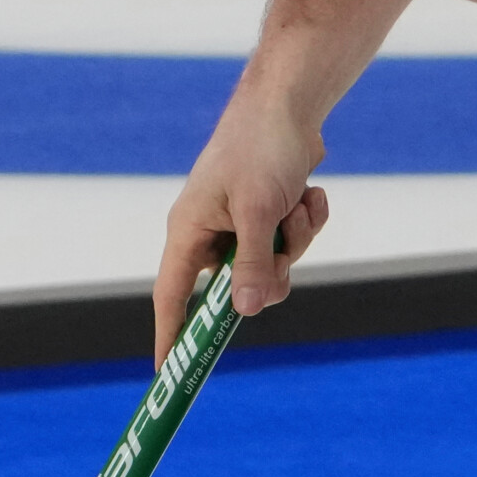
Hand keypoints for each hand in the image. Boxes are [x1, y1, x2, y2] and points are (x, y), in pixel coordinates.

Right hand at [152, 88, 330, 362]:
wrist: (290, 101)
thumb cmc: (261, 147)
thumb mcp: (257, 212)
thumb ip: (251, 265)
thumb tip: (245, 314)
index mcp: (189, 231)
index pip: (172, 297)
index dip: (170, 335)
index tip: (167, 375)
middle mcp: (209, 230)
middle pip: (237, 287)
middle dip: (269, 271)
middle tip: (281, 250)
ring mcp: (240, 221)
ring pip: (272, 264)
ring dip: (294, 239)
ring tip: (297, 202)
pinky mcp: (269, 211)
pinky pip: (291, 240)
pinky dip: (305, 220)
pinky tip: (309, 191)